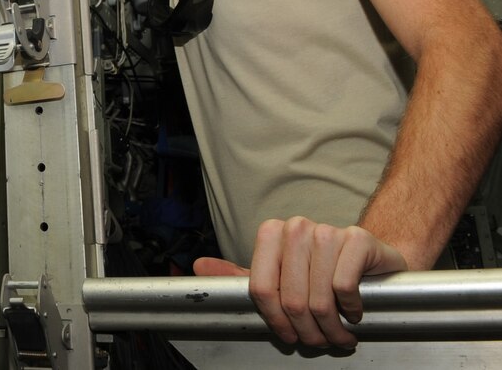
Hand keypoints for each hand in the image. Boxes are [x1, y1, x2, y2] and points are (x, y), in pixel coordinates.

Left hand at [194, 217, 407, 349]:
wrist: (369, 263)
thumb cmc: (319, 273)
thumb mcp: (276, 276)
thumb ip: (239, 275)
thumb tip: (198, 267)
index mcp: (272, 233)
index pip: (261, 289)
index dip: (275, 321)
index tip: (288, 336)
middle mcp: (297, 227)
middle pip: (291, 299)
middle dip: (307, 332)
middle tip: (320, 340)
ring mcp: (327, 231)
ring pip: (318, 298)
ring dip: (331, 328)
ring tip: (339, 332)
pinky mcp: (357, 239)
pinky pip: (344, 287)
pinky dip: (350, 310)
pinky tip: (354, 311)